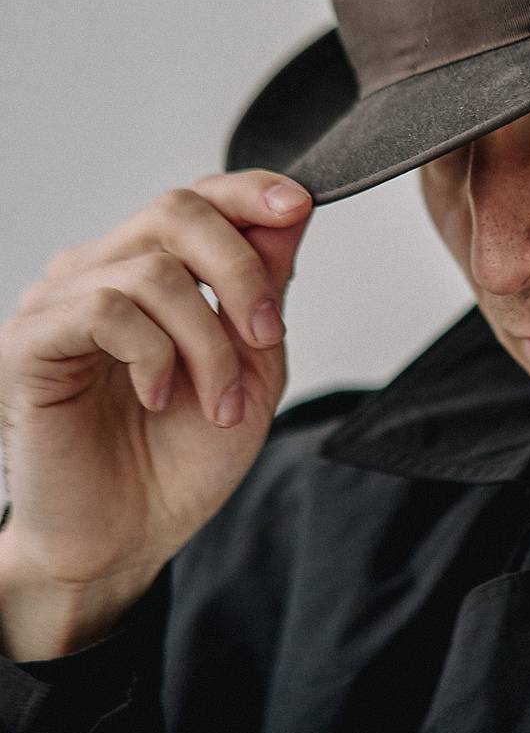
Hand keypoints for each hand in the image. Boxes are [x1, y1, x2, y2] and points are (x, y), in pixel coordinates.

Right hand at [0, 172, 313, 650]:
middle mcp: (98, 273)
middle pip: (176, 211)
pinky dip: (154, 356)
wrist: (125, 541)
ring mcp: (57, 304)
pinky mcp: (28, 344)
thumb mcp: (250, 368)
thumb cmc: (178, 462)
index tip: (298, 207)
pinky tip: (159, 398)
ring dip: (207, 342)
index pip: (195, 199)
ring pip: (152, 271)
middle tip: (265, 336)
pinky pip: (105, 312)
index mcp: (147, 272)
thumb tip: (293, 211)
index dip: (247, 191)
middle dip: (240, 270)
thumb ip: (264, 289)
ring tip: (217, 402)